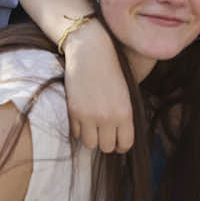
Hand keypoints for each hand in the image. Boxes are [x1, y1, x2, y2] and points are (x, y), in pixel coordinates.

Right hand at [62, 22, 132, 152]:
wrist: (91, 52)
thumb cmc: (111, 72)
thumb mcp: (125, 95)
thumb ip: (123, 118)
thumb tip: (118, 140)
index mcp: (125, 113)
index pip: (125, 145)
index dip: (120, 145)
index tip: (116, 139)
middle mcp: (108, 118)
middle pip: (106, 147)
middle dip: (105, 141)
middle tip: (103, 131)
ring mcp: (89, 116)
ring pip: (90, 144)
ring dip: (90, 136)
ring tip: (91, 124)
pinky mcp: (74, 112)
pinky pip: (75, 133)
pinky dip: (78, 128)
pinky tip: (82, 115)